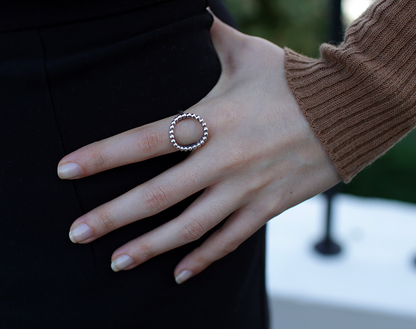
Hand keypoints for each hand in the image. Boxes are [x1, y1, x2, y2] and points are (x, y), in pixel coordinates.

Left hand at [58, 15, 339, 283]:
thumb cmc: (294, 80)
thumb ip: (213, 33)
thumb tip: (192, 8)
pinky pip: (230, 240)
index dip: (102, 156)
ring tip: (117, 262)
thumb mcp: (249, 54)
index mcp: (213, 119)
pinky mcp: (267, 207)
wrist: (347, 111)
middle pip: (157, 195)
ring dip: (150, 247)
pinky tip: (179, 274)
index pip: (144, 140)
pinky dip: (203, 259)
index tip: (66, 171)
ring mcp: (246, 188)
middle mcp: (224, 160)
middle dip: (112, 216)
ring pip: (189, 227)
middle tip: (76, 234)